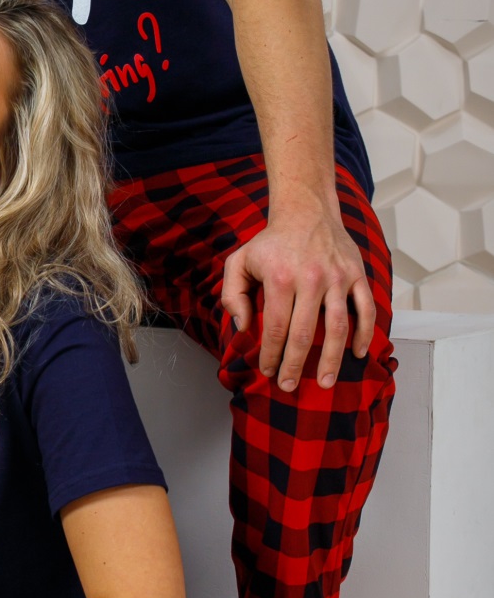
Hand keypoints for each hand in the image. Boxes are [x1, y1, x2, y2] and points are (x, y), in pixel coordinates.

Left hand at [221, 203, 375, 391]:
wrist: (306, 211)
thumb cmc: (271, 242)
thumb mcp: (239, 261)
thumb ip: (232, 295)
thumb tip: (244, 328)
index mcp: (280, 278)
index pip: (275, 328)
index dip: (271, 354)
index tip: (268, 371)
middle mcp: (311, 279)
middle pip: (304, 334)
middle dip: (295, 365)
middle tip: (289, 386)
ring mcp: (338, 277)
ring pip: (338, 327)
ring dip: (332, 359)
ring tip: (324, 382)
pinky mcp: (357, 274)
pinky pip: (366, 310)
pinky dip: (364, 334)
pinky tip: (357, 354)